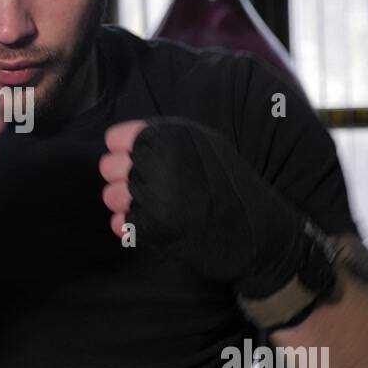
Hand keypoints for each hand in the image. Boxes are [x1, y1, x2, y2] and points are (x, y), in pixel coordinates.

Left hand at [99, 117, 334, 315]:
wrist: (258, 232)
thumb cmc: (231, 186)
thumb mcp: (204, 146)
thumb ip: (165, 141)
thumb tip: (126, 145)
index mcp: (170, 135)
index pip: (115, 139)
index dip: (125, 152)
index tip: (140, 162)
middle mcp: (158, 161)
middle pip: (109, 167)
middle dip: (123, 179)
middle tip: (146, 188)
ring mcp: (154, 195)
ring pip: (111, 196)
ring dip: (126, 204)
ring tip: (152, 207)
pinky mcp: (153, 226)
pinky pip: (123, 224)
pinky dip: (132, 227)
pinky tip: (153, 225)